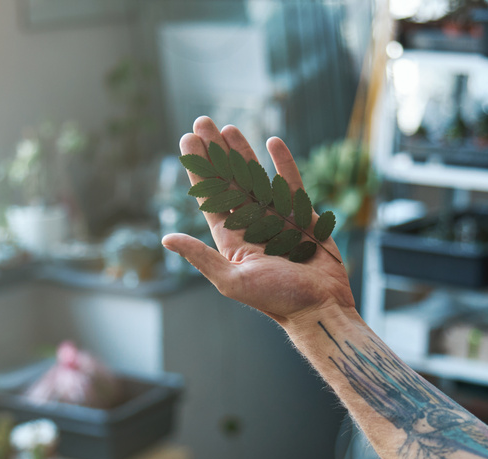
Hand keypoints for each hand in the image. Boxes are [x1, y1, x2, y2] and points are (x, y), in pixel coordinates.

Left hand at [161, 117, 354, 328]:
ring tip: (228, 127)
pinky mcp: (303, 216)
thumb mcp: (232, 281)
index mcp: (232, 241)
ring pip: (256, 178)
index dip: (198, 169)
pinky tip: (271, 141)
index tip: (187, 141)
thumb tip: (166, 239)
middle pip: (229, 181)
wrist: (321, 307)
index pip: (210, 197)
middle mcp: (252, 226)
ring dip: (241, 153)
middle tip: (202, 122)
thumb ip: (201, 257)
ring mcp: (277, 219)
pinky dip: (282, 163)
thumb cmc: (276, 300)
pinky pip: (290, 184)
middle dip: (215, 152)